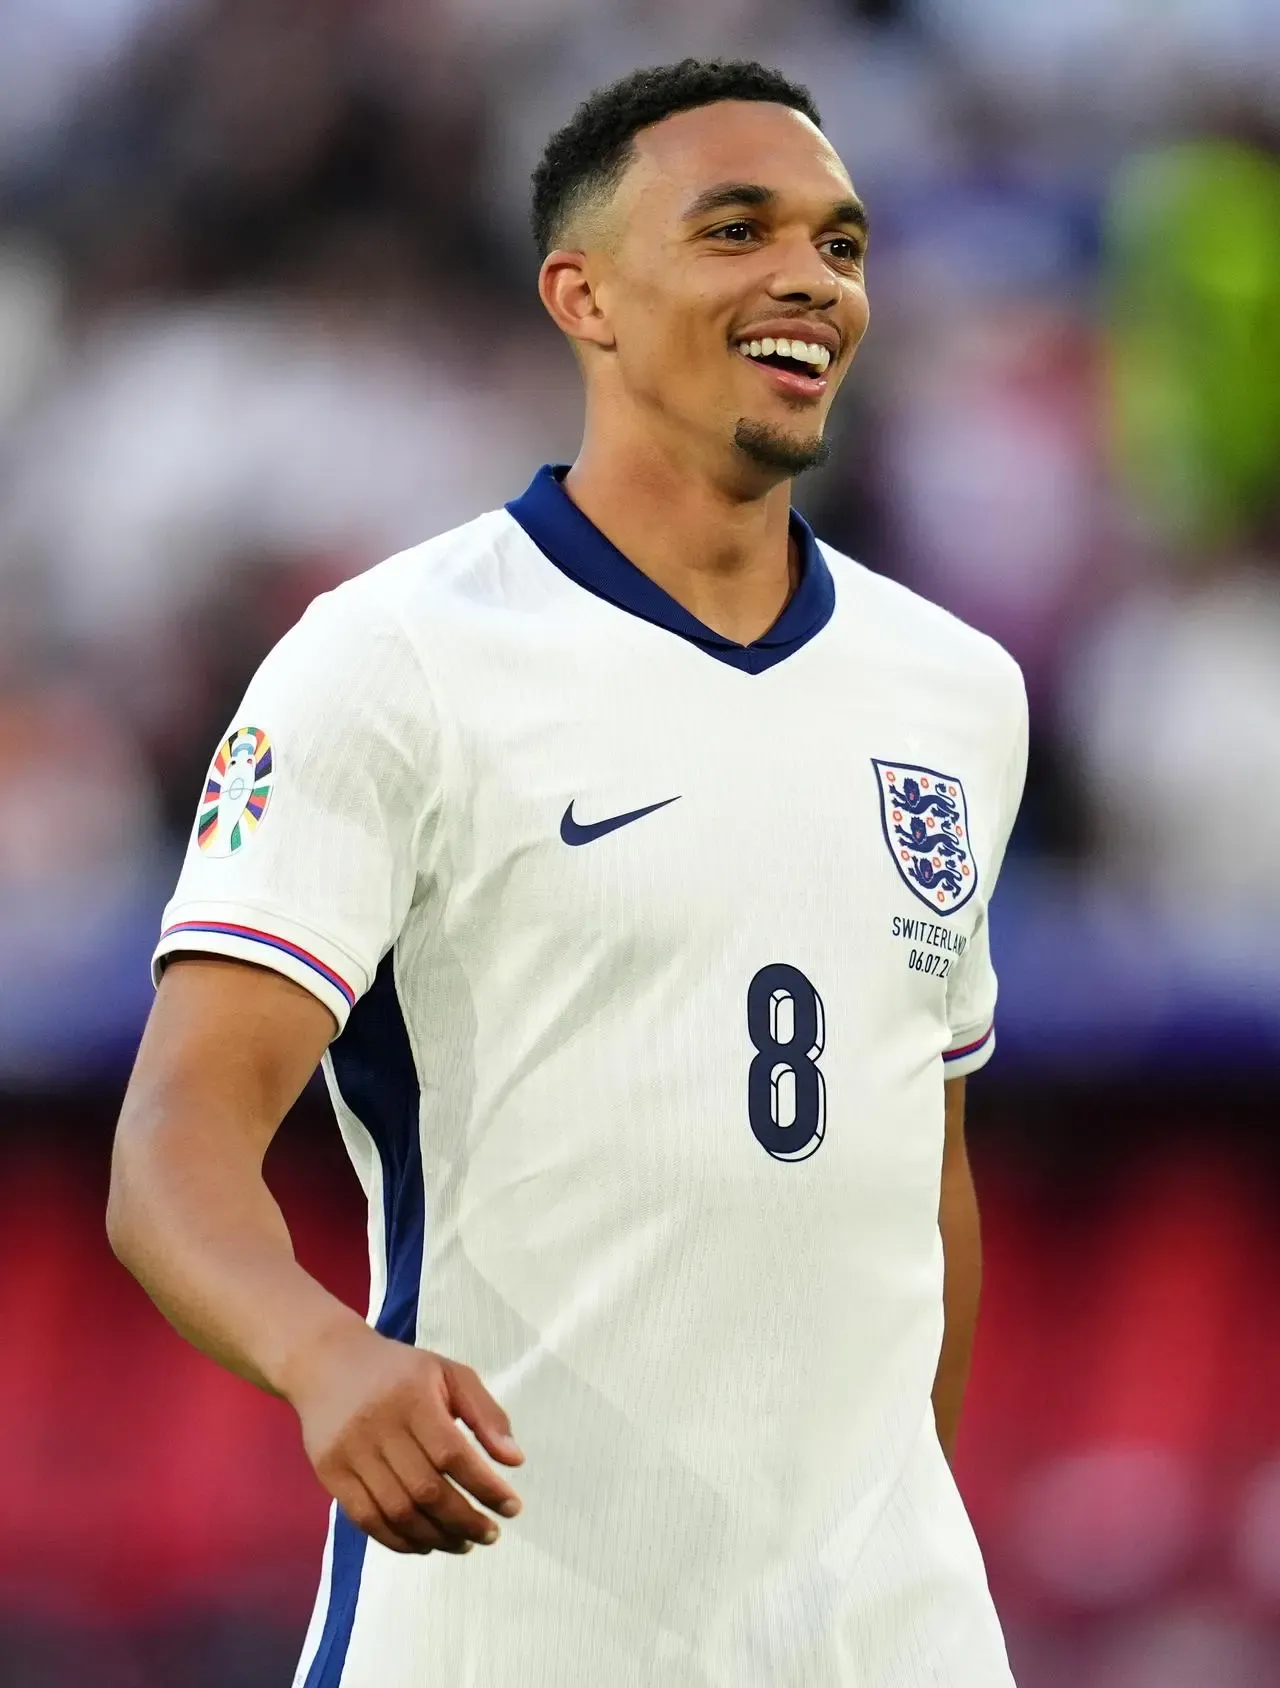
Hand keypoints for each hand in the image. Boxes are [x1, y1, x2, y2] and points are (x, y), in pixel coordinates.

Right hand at [283, 1318, 523, 1554]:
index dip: (486, 1488)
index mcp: (413, 1398)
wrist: (326, 1362)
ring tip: (462, 1542)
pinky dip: (399, 1541)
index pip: (453, 1455)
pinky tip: (425, 1543)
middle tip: (490, 1534)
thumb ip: (486, 1413)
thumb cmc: (399, 1371)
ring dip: (436, 1537)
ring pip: (397, 1512)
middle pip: (426, 1491)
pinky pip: (367, 1520)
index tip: (512, 1508)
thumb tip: (514, 1460)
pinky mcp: (330, 1474)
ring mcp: (350, 1454)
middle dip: (465, 1521)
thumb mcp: (448, 1373)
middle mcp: (379, 1427)